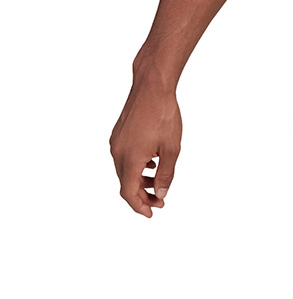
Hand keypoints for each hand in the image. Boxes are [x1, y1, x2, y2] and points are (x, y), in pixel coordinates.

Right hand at [109, 85, 181, 216]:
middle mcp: (117, 152)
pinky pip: (124, 156)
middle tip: (161, 200)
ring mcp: (116, 142)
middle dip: (143, 194)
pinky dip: (137, 165)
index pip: (128, 193)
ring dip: (140, 179)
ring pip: (125, 170)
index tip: (152, 213)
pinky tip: (152, 162)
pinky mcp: (118, 133)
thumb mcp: (171, 148)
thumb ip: (166, 174)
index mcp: (129, 159)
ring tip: (159, 180)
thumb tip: (161, 194)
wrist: (152, 85)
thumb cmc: (164, 114)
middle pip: (126, 183)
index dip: (139, 206)